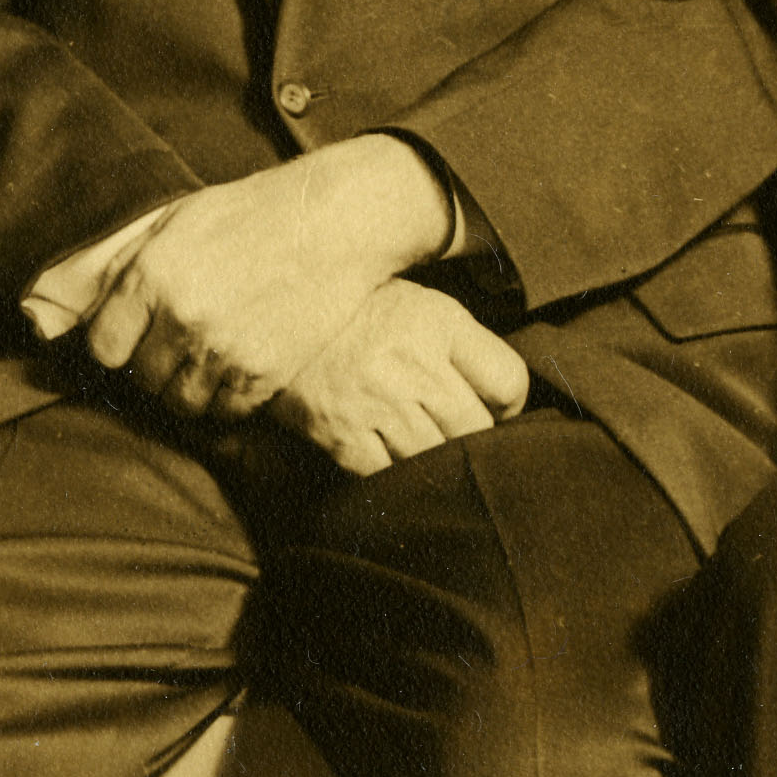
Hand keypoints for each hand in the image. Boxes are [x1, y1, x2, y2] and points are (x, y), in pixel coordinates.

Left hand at [74, 138, 456, 418]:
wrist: (333, 221)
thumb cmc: (253, 213)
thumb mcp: (178, 220)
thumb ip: (133, 263)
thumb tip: (91, 303)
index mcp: (152, 276)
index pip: (104, 348)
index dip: (115, 347)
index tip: (129, 343)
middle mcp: (182, 317)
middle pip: (143, 380)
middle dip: (152, 368)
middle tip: (173, 351)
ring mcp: (224, 349)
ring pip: (182, 404)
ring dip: (188, 389)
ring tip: (203, 362)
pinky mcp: (264, 372)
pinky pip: (226, 412)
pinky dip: (226, 399)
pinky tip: (234, 370)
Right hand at [257, 280, 534, 478]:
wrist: (267, 316)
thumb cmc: (353, 312)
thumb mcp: (415, 302)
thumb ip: (462, 340)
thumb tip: (506, 398)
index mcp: (437, 321)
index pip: (509, 381)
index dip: (507, 402)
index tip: (490, 405)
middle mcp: (412, 363)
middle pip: (477, 429)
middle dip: (472, 436)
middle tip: (452, 428)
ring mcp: (377, 403)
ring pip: (436, 457)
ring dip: (432, 456)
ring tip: (416, 438)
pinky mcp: (341, 434)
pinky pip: (389, 475)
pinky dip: (391, 473)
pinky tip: (384, 453)